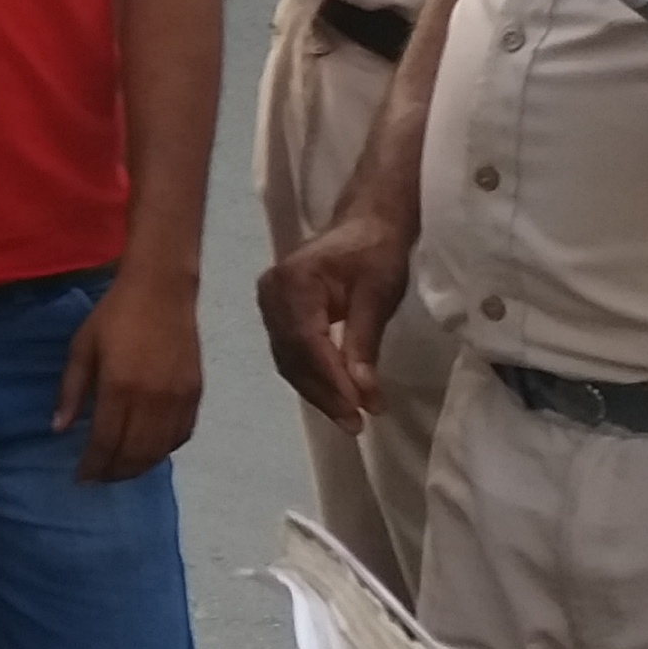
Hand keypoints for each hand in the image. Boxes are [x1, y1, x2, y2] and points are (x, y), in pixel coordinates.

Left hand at [55, 269, 201, 481]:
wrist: (162, 289)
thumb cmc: (115, 315)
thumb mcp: (82, 348)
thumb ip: (71, 391)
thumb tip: (59, 429)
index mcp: (119, 387)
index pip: (105, 442)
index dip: (93, 466)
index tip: (81, 478)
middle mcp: (152, 399)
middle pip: (134, 453)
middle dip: (114, 472)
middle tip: (99, 478)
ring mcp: (178, 398)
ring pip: (159, 450)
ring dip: (138, 467)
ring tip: (120, 471)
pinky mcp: (195, 393)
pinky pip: (181, 435)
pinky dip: (164, 450)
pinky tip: (149, 452)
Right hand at [257, 212, 409, 424]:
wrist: (365, 224)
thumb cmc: (375, 252)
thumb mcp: (378, 295)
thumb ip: (364, 342)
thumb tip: (362, 392)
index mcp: (293, 282)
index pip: (308, 342)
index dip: (331, 380)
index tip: (359, 410)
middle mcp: (271, 295)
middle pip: (293, 357)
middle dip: (325, 393)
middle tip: (356, 424)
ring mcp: (269, 305)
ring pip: (289, 361)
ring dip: (318, 391)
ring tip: (350, 417)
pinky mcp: (276, 315)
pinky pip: (291, 354)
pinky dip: (312, 377)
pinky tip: (335, 395)